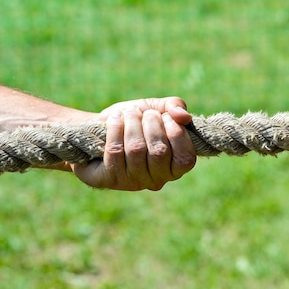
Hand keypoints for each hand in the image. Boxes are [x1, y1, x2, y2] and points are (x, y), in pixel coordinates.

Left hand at [72, 97, 195, 190]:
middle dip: (151, 124)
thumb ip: (175, 107)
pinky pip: (114, 151)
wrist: (103, 127)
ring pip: (136, 150)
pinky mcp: (110, 179)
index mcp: (174, 167)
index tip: (165, 116)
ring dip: (132, 124)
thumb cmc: (136, 120)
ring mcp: (133, 182)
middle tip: (145, 114)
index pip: (185, 158)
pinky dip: (115, 129)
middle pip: (159, 151)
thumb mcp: (157, 108)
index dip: (176, 133)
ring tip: (129, 113)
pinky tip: (115, 119)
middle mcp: (157, 180)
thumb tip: (184, 116)